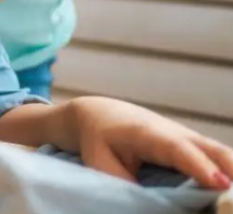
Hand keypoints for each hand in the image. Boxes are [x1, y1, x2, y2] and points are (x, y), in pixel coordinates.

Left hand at [68, 96, 232, 189]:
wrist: (102, 115)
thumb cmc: (100, 140)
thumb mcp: (100, 162)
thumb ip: (123, 184)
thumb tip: (146, 206)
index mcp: (148, 134)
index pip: (178, 149)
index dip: (199, 166)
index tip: (219, 183)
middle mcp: (177, 133)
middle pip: (213, 149)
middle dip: (231, 170)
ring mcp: (192, 140)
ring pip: (223, 156)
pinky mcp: (199, 150)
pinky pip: (222, 162)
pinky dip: (230, 174)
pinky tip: (230, 197)